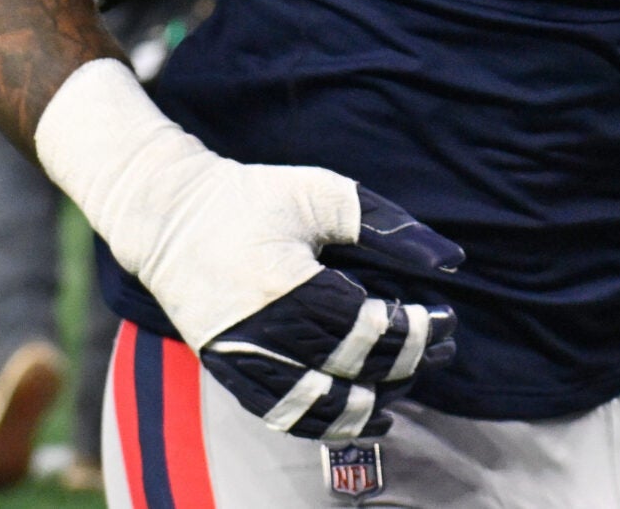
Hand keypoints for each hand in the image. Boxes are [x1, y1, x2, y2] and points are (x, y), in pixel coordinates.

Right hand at [36, 61, 462, 440]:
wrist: (170, 217)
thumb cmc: (254, 199)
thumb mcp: (323, 194)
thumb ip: (386, 225)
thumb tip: (449, 260)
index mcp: (285, 285)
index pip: (367, 331)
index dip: (416, 333)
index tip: (446, 317)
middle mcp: (260, 333)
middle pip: (349, 371)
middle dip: (407, 365)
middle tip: (443, 348)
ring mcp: (240, 360)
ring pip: (316, 409)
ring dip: (369, 405)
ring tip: (405, 388)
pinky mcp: (228, 372)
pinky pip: (282, 416)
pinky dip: (326, 424)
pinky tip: (361, 414)